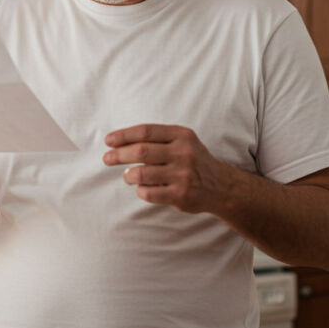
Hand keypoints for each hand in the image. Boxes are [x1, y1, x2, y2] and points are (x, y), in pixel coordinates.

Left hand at [103, 124, 231, 213]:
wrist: (221, 186)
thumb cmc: (194, 160)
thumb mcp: (183, 141)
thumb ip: (158, 138)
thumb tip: (119, 141)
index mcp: (182, 135)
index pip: (146, 132)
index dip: (123, 135)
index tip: (108, 140)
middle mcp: (183, 153)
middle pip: (140, 151)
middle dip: (118, 155)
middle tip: (107, 158)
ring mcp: (182, 175)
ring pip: (141, 174)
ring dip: (128, 175)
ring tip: (128, 176)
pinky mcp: (181, 195)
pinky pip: (148, 193)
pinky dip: (140, 191)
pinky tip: (143, 188)